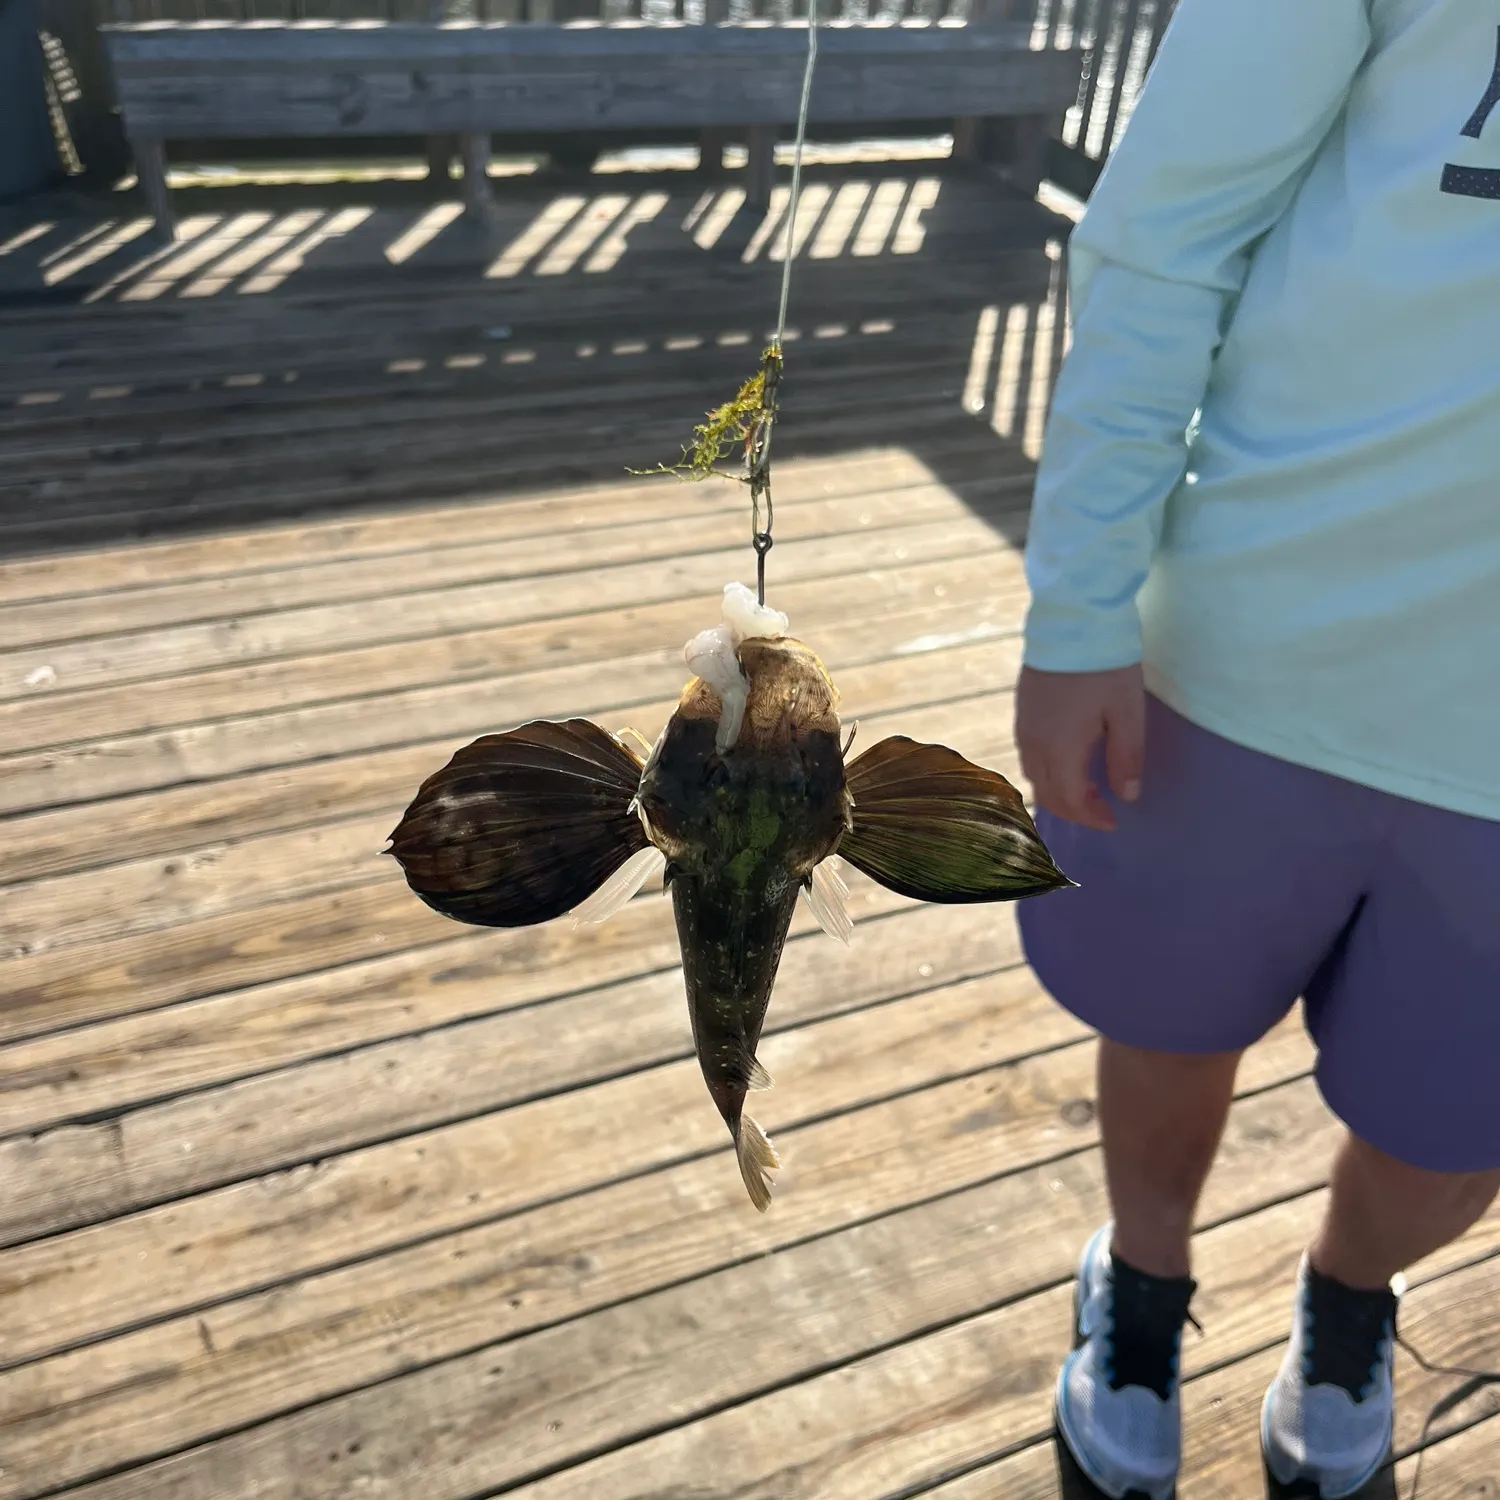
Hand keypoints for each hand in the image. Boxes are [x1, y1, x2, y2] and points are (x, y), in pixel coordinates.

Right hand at [1014, 664, 1144, 831]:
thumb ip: (1126, 758)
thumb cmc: (1105, 666)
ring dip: (1059, 790)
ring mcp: (1023, 726)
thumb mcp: (1127, 713)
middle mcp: (1034, 743)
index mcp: (1060, 747)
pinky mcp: (1021, 711)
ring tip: (1088, 785)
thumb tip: (1127, 796)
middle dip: (1074, 808)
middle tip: (1103, 808)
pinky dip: (1048, 770)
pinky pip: (1028, 754)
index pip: (1069, 800)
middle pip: (1046, 793)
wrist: (1073, 620)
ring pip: (1034, 775)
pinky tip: (1069, 759)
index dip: (1090, 817)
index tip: (1114, 820)